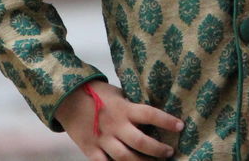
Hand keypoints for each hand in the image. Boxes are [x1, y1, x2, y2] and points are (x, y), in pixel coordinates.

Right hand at [55, 79, 183, 159]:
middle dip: (157, 150)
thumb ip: (132, 106)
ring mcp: (102, 139)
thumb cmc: (97, 94)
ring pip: (125, 158)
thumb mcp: (118, 94)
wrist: (67, 99)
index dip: (167, 121)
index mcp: (123, 108)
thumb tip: (153, 116)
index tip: (180, 126)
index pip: (150, 114)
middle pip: (140, 141)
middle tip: (169, 152)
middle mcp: (115, 125)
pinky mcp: (91, 150)